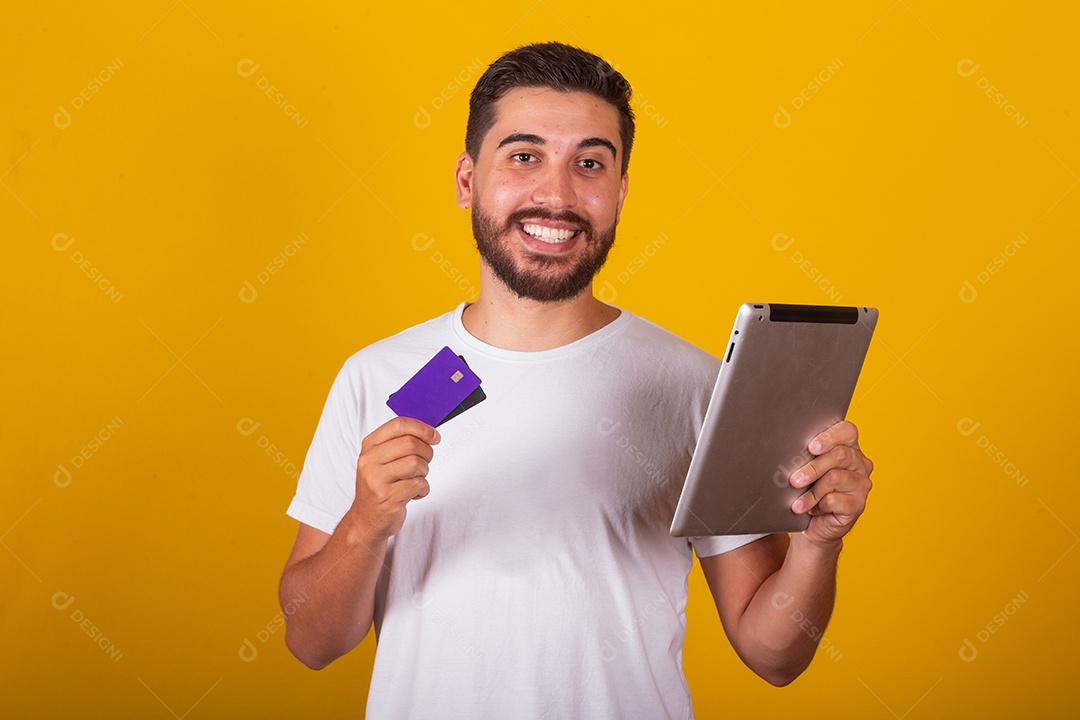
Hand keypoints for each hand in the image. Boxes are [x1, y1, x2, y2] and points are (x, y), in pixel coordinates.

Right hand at [348, 416, 440, 542]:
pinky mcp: (387, 498)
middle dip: (426, 452)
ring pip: (415, 463)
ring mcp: (376, 480)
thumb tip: (428, 431)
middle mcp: (369, 461)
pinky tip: (414, 493)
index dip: (421, 428)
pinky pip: (418, 484)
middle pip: (410, 443)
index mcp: (369, 446)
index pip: (398, 425)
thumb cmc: (379, 487)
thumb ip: (399, 443)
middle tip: (425, 462)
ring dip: (424, 472)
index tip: (434, 435)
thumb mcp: (381, 461)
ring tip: (416, 479)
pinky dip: (423, 489)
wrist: (366, 520)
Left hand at [789, 420, 871, 546]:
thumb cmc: (808, 491)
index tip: (811, 447)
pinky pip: (834, 500)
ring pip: (835, 478)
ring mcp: (861, 484)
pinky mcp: (858, 505)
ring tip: (796, 502)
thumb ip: (805, 456)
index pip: (847, 431)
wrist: (813, 525)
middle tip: (794, 480)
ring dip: (811, 491)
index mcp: (849, 447)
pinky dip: (817, 505)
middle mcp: (859, 463)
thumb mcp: (806, 470)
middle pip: (840, 455)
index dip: (829, 437)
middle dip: (812, 467)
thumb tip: (786, 450)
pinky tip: (810, 510)